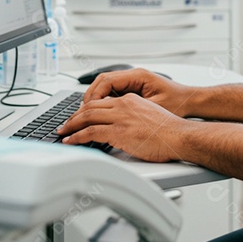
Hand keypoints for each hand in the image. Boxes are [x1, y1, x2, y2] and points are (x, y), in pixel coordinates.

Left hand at [58, 93, 188, 161]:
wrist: (180, 136)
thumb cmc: (169, 131)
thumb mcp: (149, 116)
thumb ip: (132, 118)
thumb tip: (122, 129)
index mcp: (131, 100)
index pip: (101, 101)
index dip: (86, 109)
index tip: (79, 117)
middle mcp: (124, 105)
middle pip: (90, 107)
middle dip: (74, 117)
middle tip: (65, 124)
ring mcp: (121, 117)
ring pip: (87, 117)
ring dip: (71, 126)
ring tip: (63, 133)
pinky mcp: (119, 131)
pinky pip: (90, 132)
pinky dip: (76, 137)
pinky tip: (70, 141)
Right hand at [84, 68, 196, 116]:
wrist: (192, 101)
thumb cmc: (178, 104)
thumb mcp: (154, 108)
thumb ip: (132, 109)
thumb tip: (109, 114)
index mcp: (138, 76)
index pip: (106, 81)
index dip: (93, 96)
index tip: (86, 110)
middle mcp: (134, 76)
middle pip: (102, 81)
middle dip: (89, 97)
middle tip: (81, 114)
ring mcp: (133, 81)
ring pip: (105, 86)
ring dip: (95, 99)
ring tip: (86, 115)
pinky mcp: (134, 89)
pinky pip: (112, 92)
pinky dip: (103, 101)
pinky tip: (100, 114)